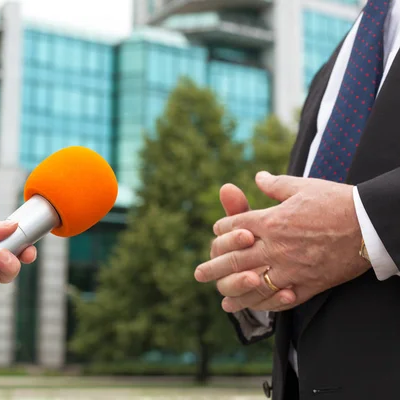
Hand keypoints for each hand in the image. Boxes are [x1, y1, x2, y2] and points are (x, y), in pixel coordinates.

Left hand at [196, 172, 369, 311]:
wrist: (370, 224)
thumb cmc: (335, 201)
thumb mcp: (302, 187)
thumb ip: (275, 184)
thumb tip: (258, 177)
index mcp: (271, 220)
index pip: (233, 227)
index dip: (222, 230)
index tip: (218, 233)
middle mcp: (275, 246)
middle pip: (234, 259)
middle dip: (214, 267)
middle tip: (199, 274)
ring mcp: (291, 268)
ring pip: (253, 284)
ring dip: (234, 293)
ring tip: (222, 301)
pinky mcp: (308, 284)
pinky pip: (281, 298)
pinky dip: (265, 304)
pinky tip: (255, 307)